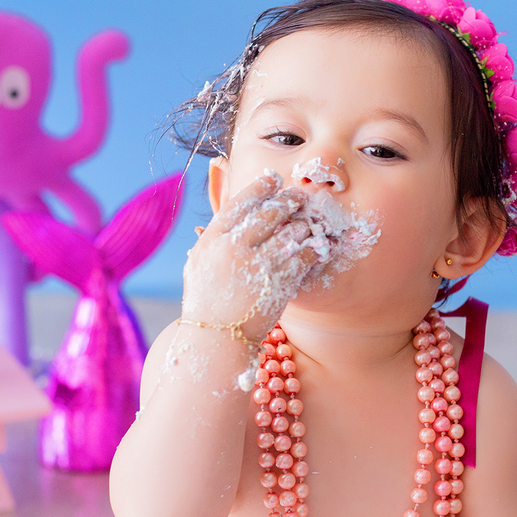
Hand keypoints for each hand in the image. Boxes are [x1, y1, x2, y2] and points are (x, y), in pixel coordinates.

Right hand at [181, 173, 316, 342]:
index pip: (241, 201)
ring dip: (302, 226)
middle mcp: (235, 247)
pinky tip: (316, 248)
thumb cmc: (208, 300)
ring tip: (305, 225)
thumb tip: (226, 199)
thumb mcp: (200, 260)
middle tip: (299, 197)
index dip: (260, 187)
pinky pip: (305, 254)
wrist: (218, 338)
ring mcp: (259, 264)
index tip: (273, 179)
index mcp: (213, 239)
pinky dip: (313, 249)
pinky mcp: (280, 281)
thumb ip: (215, 231)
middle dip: (289, 200)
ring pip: (292, 230)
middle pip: (271, 211)